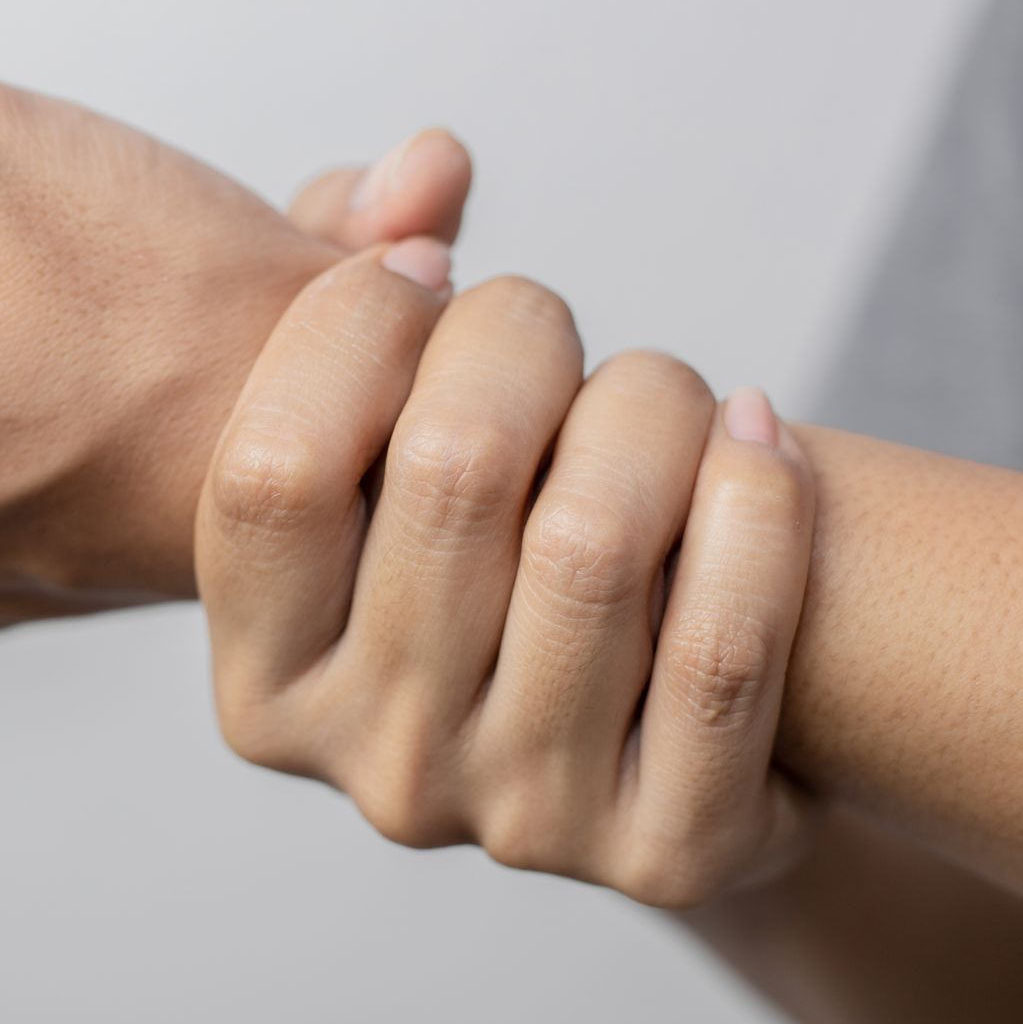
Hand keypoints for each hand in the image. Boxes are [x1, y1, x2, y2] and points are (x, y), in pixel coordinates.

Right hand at [195, 248, 817, 906]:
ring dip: (650, 401)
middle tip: (550, 326)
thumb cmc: (494, 546)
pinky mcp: (667, 852)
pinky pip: (723, 642)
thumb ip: (354, 269)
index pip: (267, 467)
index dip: (355, 323)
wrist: (649, 726)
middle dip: (523, 332)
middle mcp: (373, 769)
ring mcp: (519, 822)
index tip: (425, 275)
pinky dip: (758, 500)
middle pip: (447, 472)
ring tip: (661, 393)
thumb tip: (429, 171)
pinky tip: (757, 440)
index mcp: (263, 682)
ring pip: (594, 540)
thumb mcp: (382, 427)